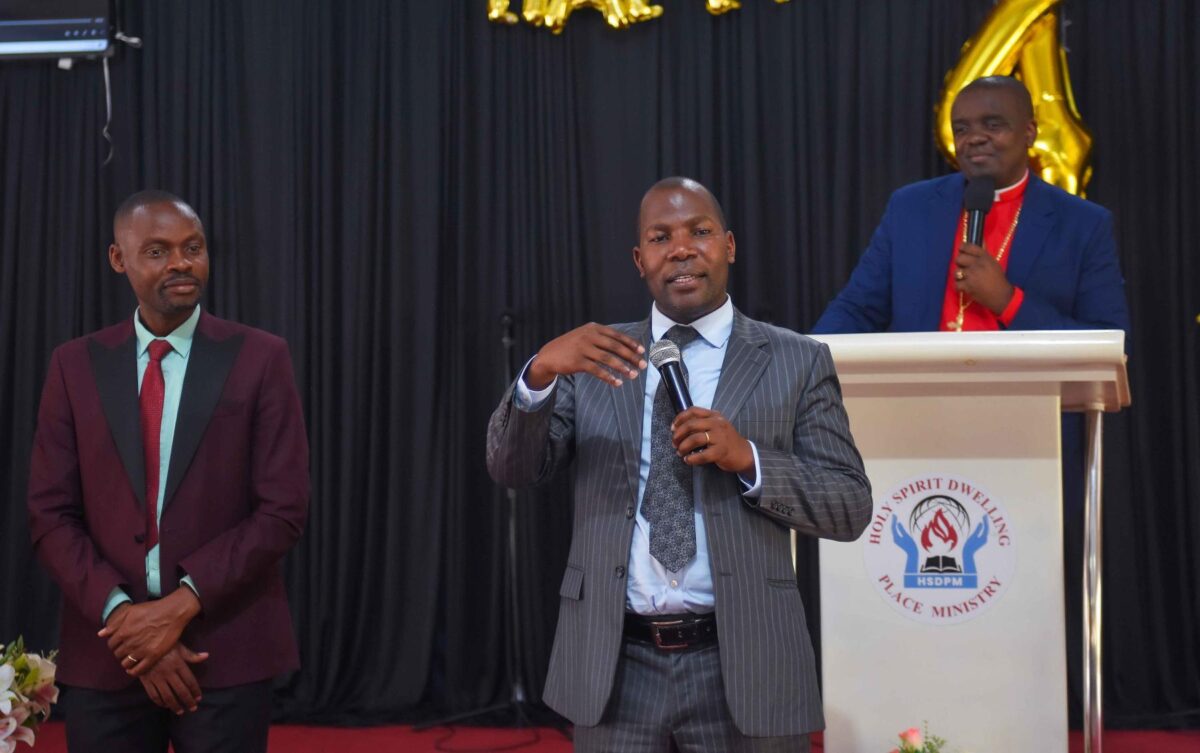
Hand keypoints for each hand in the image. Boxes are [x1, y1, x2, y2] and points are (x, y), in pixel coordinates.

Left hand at [98, 587, 200, 676]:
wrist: (173, 612)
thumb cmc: (152, 609)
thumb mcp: (130, 611)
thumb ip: (114, 623)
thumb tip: (100, 634)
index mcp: (123, 632)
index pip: (111, 645)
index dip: (115, 644)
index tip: (120, 643)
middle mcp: (130, 643)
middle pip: (118, 654)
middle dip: (121, 652)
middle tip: (127, 649)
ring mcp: (141, 651)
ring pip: (126, 663)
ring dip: (127, 661)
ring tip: (132, 657)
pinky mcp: (153, 656)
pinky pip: (138, 670)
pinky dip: (133, 671)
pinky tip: (133, 669)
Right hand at [138, 643, 208, 714]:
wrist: (140, 646)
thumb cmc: (163, 646)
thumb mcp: (178, 647)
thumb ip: (191, 655)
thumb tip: (206, 656)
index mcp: (178, 664)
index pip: (190, 680)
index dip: (195, 691)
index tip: (199, 698)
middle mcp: (168, 672)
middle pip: (181, 691)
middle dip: (188, 701)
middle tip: (193, 708)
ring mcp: (157, 678)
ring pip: (168, 696)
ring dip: (175, 706)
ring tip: (181, 711)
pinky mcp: (146, 681)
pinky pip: (154, 695)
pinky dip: (160, 703)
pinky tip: (166, 705)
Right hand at [525, 323, 646, 388]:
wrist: (549, 355)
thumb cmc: (572, 347)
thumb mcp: (585, 336)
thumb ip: (602, 338)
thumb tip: (625, 346)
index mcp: (593, 328)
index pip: (616, 335)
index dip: (631, 343)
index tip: (642, 351)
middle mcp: (589, 336)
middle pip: (615, 347)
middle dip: (631, 356)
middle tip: (642, 365)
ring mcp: (583, 348)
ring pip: (608, 359)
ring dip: (622, 368)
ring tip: (633, 375)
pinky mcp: (578, 362)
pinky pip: (597, 370)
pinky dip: (608, 377)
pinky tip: (617, 382)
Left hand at [670, 407, 754, 474]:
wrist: (745, 454)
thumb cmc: (726, 440)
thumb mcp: (717, 426)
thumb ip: (702, 423)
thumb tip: (679, 428)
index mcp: (714, 415)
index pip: (692, 411)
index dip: (679, 419)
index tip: (672, 428)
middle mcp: (717, 423)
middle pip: (691, 425)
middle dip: (678, 435)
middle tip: (674, 443)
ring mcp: (720, 437)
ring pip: (694, 439)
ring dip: (683, 447)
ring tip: (680, 453)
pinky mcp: (721, 451)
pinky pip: (702, 455)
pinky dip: (691, 459)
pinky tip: (688, 460)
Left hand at [955, 242, 1014, 314]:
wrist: (1001, 295)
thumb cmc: (998, 279)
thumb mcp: (993, 263)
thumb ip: (983, 255)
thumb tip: (979, 242)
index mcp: (985, 257)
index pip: (969, 247)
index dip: (962, 248)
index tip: (960, 250)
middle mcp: (977, 264)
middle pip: (959, 258)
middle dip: (959, 263)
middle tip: (964, 268)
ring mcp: (972, 275)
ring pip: (956, 272)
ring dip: (959, 276)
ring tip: (965, 279)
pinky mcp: (968, 286)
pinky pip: (956, 284)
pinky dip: (959, 287)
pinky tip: (964, 287)